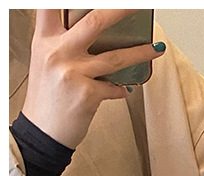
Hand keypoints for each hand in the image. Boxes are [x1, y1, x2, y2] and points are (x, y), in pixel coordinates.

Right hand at [21, 9, 166, 149]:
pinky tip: (121, 90)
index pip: (50, 6)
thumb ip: (64, 44)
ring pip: (116, 57)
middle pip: (94, 22)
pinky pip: (114, 88)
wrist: (43, 131)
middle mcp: (57, 51)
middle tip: (138, 7)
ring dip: (141, 53)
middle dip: (120, 10)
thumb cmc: (47, 97)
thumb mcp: (47, 61)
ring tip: (157, 49)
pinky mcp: (87, 94)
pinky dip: (120, 90)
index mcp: (44, 39)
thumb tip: (97, 36)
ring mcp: (73, 72)